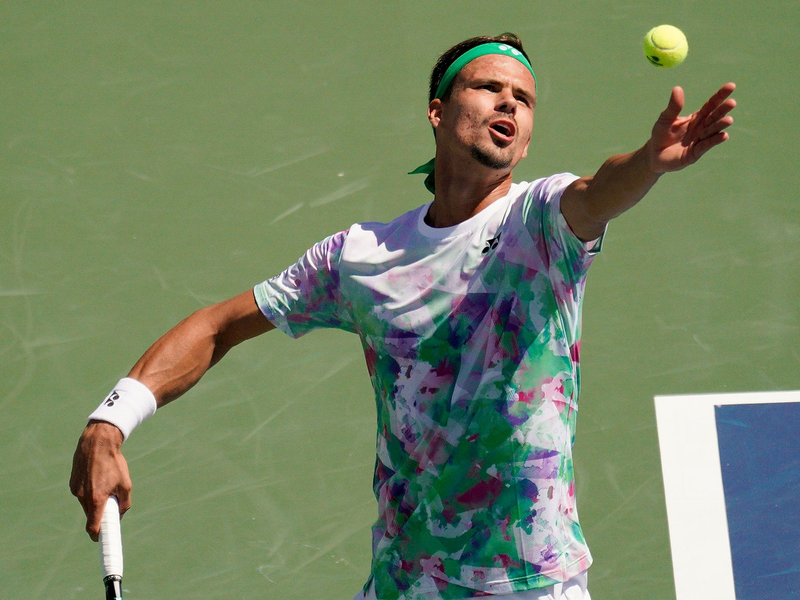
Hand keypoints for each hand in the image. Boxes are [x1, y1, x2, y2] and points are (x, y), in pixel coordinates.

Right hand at [69, 421, 131, 540]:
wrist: (97, 443)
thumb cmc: (114, 463)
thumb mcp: (125, 484)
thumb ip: (124, 503)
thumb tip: (121, 515)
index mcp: (96, 499)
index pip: (92, 526)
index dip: (97, 535)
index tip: (101, 539)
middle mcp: (83, 497)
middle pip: (91, 515)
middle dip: (100, 514)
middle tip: (111, 505)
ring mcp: (75, 490)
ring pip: (86, 503)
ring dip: (95, 500)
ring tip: (105, 483)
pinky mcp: (72, 483)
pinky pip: (82, 493)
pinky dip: (89, 491)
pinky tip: (97, 478)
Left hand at [646, 83, 735, 172]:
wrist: (653, 155)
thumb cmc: (661, 135)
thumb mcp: (666, 118)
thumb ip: (673, 106)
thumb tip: (677, 88)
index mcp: (696, 118)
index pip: (710, 105)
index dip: (720, 96)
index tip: (731, 86)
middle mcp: (701, 129)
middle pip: (714, 118)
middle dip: (722, 111)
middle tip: (732, 102)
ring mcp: (699, 141)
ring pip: (712, 132)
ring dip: (720, 126)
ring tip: (729, 120)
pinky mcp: (694, 154)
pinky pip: (705, 146)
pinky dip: (714, 141)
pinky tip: (723, 136)